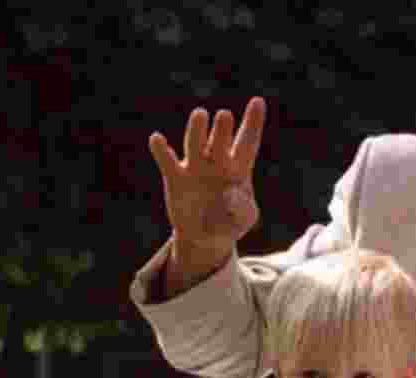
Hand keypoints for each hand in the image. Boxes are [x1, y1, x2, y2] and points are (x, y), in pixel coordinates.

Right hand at [148, 96, 265, 259]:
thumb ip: (242, 208)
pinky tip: (157, 139)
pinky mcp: (175, 178)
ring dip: (197, 130)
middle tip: (224, 116)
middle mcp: (217, 162)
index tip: (258, 101)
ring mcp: (195, 168)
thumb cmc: (230, 223)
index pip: (248, 140)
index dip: (253, 122)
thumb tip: (229, 194)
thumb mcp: (245, 218)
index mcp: (239, 167)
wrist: (205, 239)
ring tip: (200, 115)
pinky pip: (167, 162)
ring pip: (195, 144)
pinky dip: (161, 150)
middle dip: (222, 129)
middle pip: (221, 140)